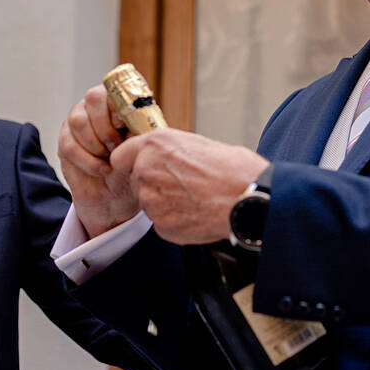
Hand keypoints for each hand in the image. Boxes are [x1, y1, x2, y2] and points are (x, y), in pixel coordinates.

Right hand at [57, 84, 137, 236]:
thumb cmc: (134, 165)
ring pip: (78, 120)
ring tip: (110, 158)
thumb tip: (140, 121)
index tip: (124, 125)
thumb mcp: (144, 146)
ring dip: (96, 144)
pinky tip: (102, 169)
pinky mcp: (66, 138)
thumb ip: (142, 129)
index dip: (119, 103)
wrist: (117, 195)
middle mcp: (99, 103)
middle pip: (94, 97)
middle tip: (117, 146)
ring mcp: (79, 118)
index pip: (117, 85)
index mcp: (122, 99)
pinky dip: (88, 161)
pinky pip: (69, 144)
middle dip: (106, 126)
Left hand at [113, 129, 266, 244]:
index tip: (142, 168)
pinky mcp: (161, 226)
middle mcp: (146, 171)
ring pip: (149, 203)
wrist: (248, 199)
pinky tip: (197, 212)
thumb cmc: (233, 169)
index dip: (132, 163)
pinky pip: (161, 223)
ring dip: (165, 202)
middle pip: (135, 181)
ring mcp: (151, 201)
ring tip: (194, 198)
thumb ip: (170, 151)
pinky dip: (175, 220)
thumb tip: (163, 157)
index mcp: (154, 145)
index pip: (120, 156)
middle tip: (182, 184)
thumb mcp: (198, 143)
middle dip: (153, 183)